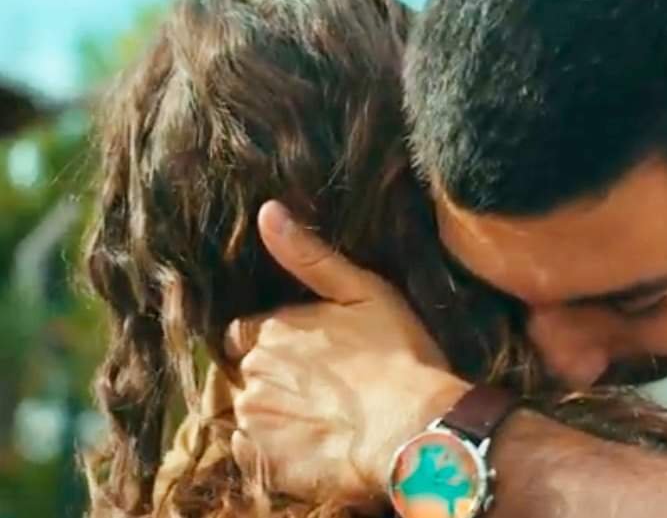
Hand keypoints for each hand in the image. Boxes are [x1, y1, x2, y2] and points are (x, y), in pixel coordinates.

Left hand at [227, 201, 469, 504]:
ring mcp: (256, 419)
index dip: (272, 343)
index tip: (304, 356)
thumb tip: (267, 211)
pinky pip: (255, 455)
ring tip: (322, 421)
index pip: (245, 334)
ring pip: (251, 413)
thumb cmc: (399, 354)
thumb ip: (309, 255)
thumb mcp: (364, 290)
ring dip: (275, 415)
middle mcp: (253, 371)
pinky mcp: (264, 461)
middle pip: (248, 374)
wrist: (413, 426)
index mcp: (272, 328)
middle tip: (322, 390)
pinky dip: (276, 451)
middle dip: (273, 378)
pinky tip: (314, 446)